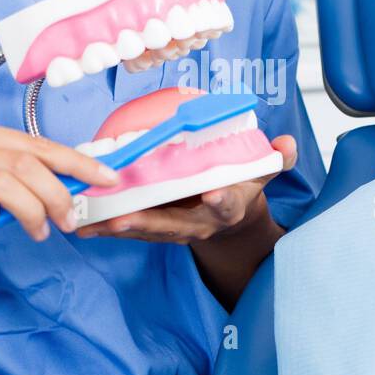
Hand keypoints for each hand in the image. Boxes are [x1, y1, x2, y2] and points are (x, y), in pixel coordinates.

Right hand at [0, 119, 122, 275]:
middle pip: (27, 162)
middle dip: (58, 193)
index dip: (79, 161)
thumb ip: (20, 183)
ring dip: (31, 210)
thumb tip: (71, 189)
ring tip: (39, 231)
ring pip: (4, 180)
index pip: (41, 145)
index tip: (108, 178)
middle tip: (69, 221)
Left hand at [75, 135, 297, 243]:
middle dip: (148, 222)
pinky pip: (133, 231)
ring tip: (93, 224)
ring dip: (120, 228)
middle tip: (124, 218)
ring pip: (147, 231)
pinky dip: (109, 228)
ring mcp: (177, 230)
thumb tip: (288, 143)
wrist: (232, 223)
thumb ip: (276, 159)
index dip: (221, 200)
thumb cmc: (242, 189)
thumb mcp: (262, 173)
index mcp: (227, 207)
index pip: (227, 204)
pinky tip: (85, 225)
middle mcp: (200, 224)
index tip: (213, 193)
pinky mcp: (159, 230)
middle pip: (174, 225)